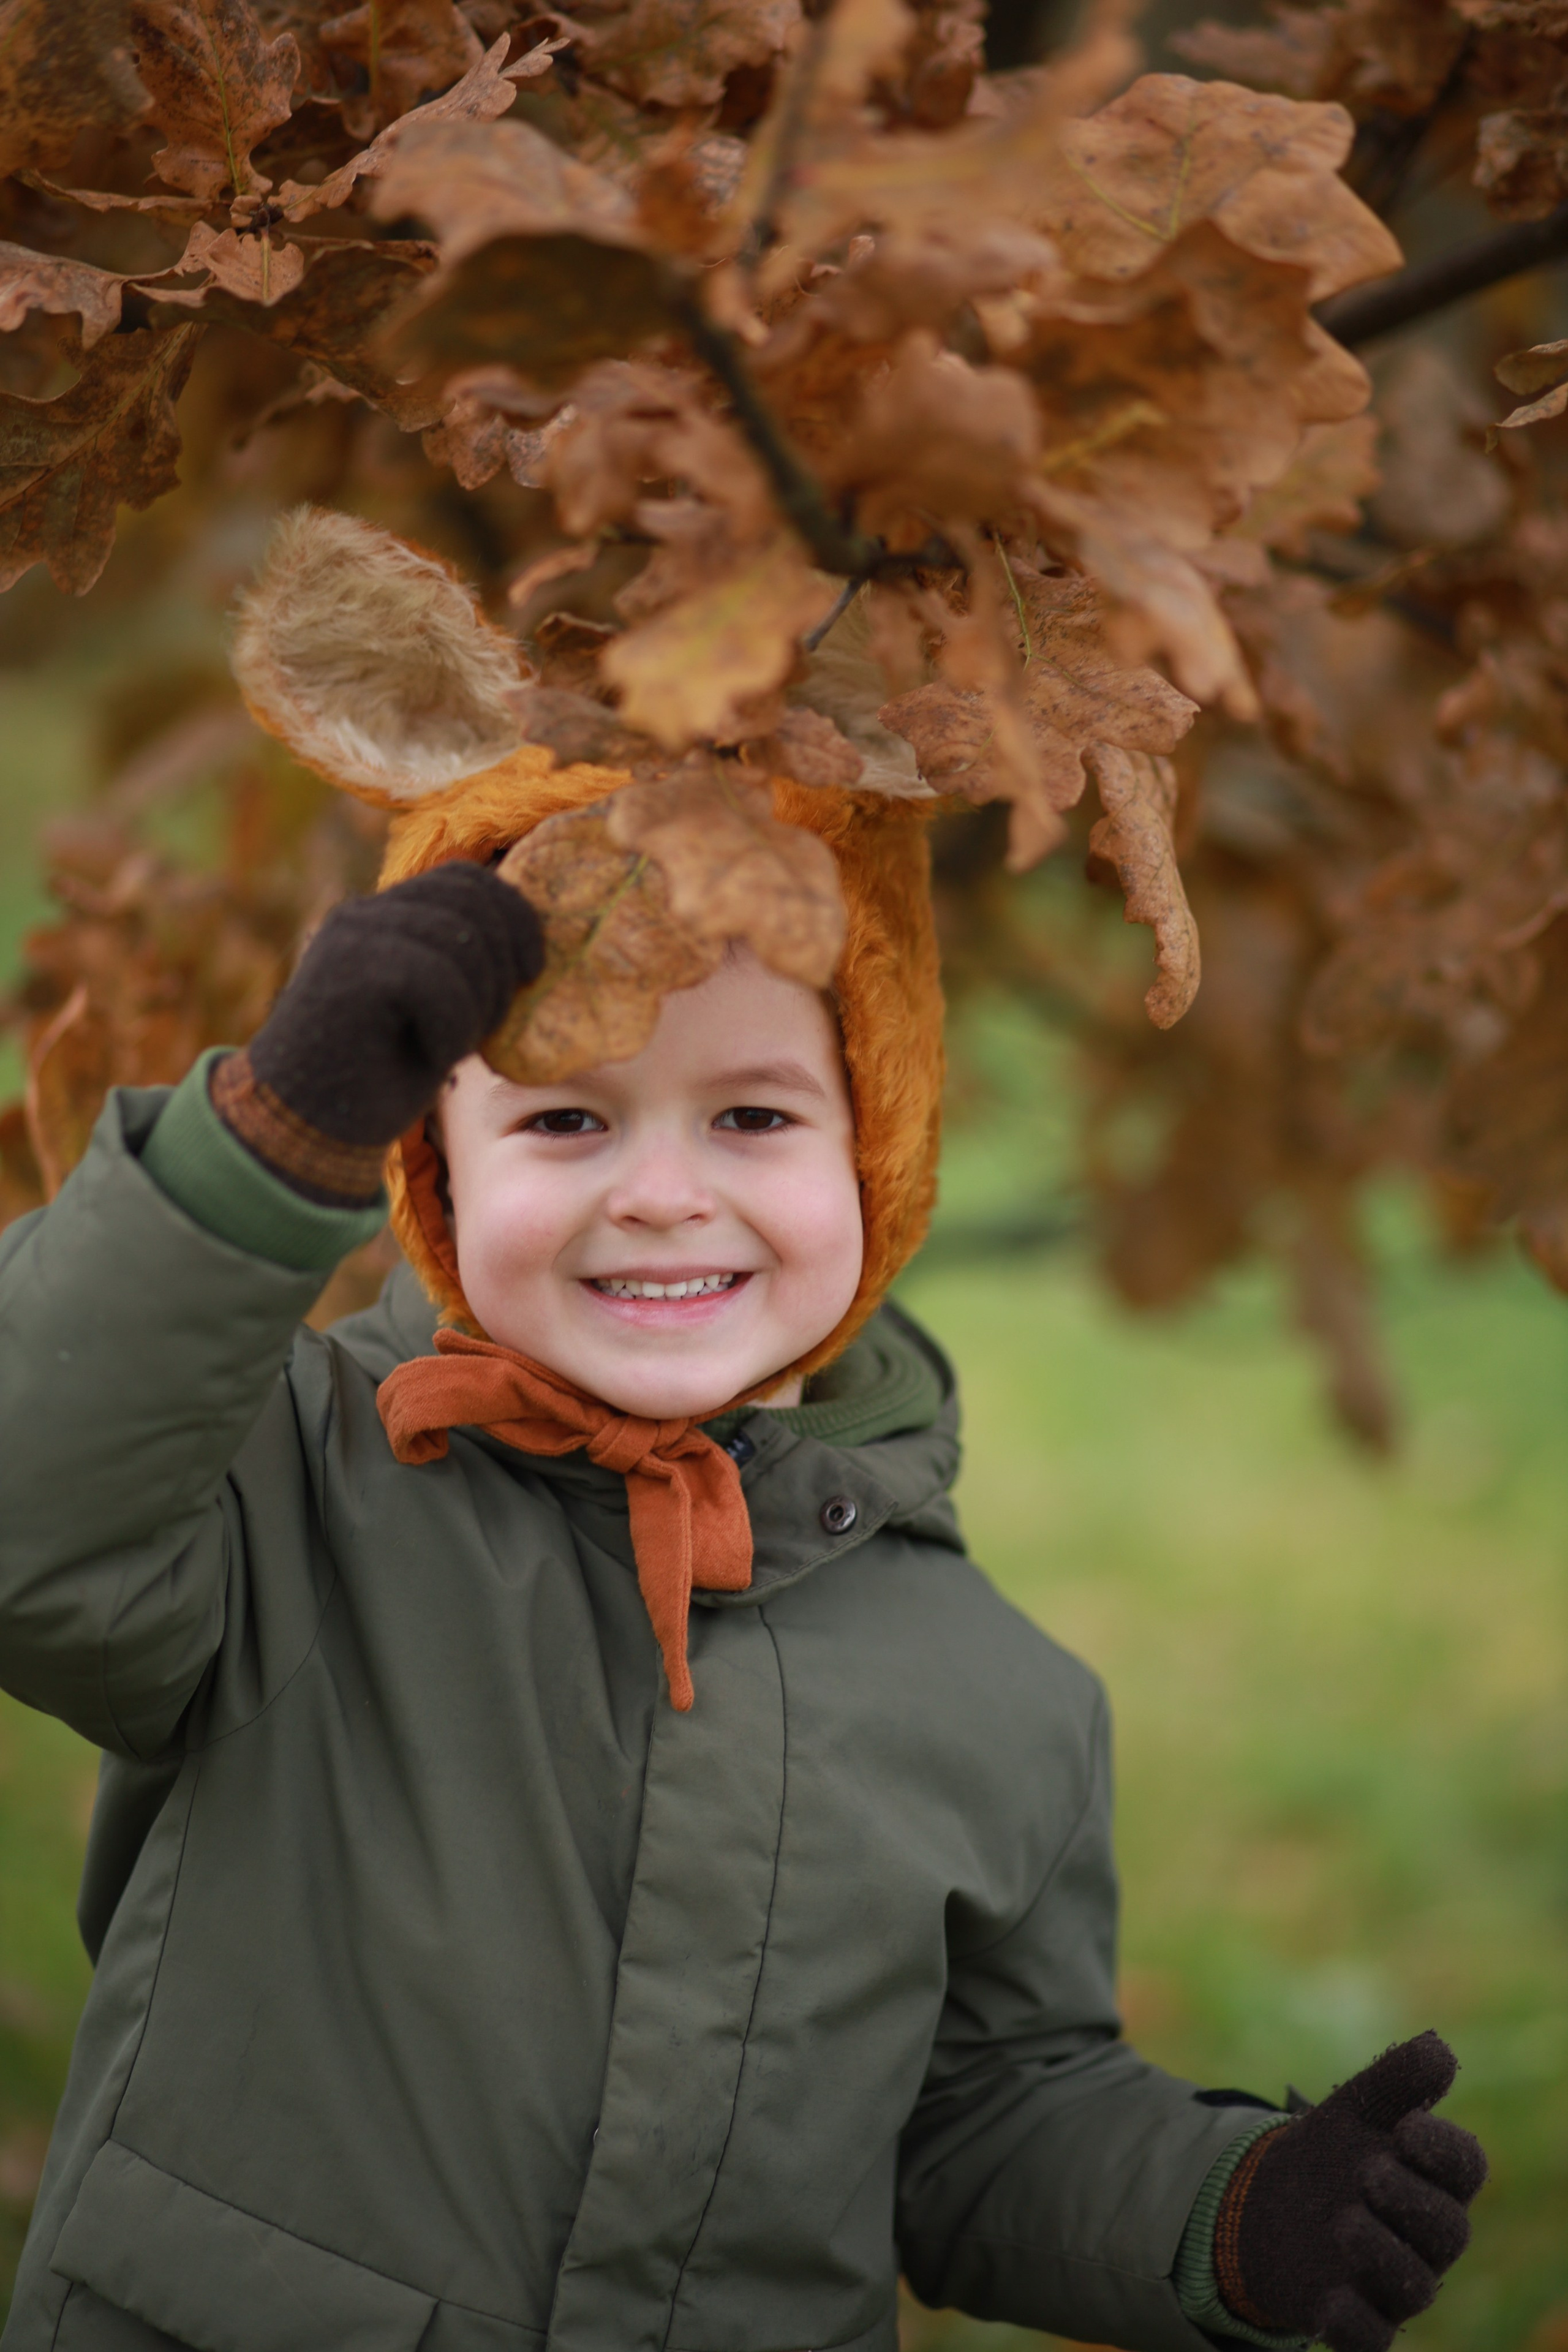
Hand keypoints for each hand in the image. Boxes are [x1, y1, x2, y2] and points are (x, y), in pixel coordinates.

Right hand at [214, 862, 543, 1200]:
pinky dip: (452, 1025)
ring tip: (455, 1044)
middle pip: (471, 900)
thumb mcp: (432, 1013)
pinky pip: (437, 981)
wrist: (305, 1130)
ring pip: (460, 941)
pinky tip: (433, 1054)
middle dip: (503, 961)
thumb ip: (461, 967)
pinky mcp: (351, 972)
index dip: (513, 915)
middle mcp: (364, 916)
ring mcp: (353, 940)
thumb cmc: (376, 1080)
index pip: (465, 880)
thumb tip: (526, 941)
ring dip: (479, 1003)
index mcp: (383, 917)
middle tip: (492, 1022)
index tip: (532, 968)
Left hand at [1215, 2031, 1486, 2351]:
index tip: (1407, 2126)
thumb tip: (1439, 2048)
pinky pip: (1370, 2338)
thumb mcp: (1355, 2107)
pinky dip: (1354, 2325)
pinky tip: (1328, 2303)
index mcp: (1433, 2179)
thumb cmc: (1331, 2150)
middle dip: (1412, 2200)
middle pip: (1446, 2231)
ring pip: (1413, 2286)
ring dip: (1382, 2255)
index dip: (1445, 2151)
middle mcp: (1424, 2238)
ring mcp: (1392, 2283)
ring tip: (1342, 2221)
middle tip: (1367, 2171)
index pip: (1466, 2170)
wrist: (1269, 2202)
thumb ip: (1397, 2079)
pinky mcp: (1357, 2319)